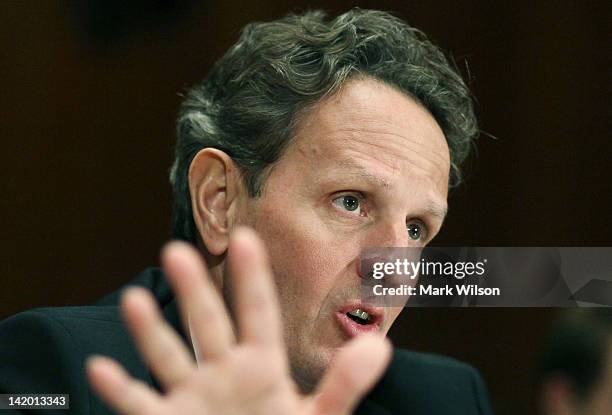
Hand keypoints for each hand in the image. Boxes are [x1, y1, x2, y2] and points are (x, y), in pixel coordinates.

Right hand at [86, 227, 390, 414]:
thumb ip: (344, 385)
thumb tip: (379, 346)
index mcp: (261, 366)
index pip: (257, 312)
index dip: (253, 276)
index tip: (247, 237)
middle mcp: (223, 373)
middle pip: (208, 323)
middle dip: (195, 289)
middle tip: (178, 249)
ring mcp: (192, 397)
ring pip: (169, 356)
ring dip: (150, 330)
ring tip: (134, 298)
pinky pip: (138, 404)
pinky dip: (119, 389)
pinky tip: (102, 366)